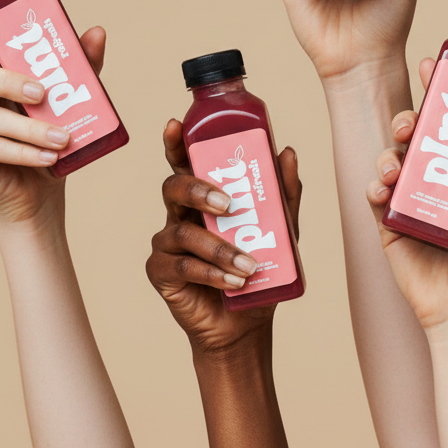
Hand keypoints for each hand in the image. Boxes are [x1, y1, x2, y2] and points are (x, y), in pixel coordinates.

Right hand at [0, 0, 105, 225]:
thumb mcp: (70, 100)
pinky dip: (24, 151)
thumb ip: (81, 66)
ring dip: (31, 127)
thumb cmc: (50, 140)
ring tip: (64, 137)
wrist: (40, 195)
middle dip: (10, 80)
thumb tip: (96, 31)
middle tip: (44, 93)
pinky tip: (49, 156)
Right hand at [146, 120, 302, 358]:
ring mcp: (167, 243)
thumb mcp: (281, 230)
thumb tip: (286, 151)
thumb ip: (283, 193)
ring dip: (220, 248)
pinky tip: (234, 282)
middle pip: (173, 187)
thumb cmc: (259, 269)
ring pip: (182, 231)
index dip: (176, 143)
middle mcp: (180, 214)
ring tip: (249, 266)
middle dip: (198, 190)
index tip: (175, 124)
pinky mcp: (160, 273)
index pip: (185, 163)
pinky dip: (211, 273)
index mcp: (203, 197)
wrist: (247, 322)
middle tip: (227, 203)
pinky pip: (181, 266)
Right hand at [366, 58, 447, 331]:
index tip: (430, 64)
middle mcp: (434, 178)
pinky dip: (375, 186)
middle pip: (414, 135)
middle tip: (410, 124)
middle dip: (407, 119)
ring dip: (389, 153)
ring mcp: (409, 198)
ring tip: (395, 165)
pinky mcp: (388, 221)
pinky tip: (382, 190)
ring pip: (390, 158)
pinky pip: (373, 194)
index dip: (438, 92)